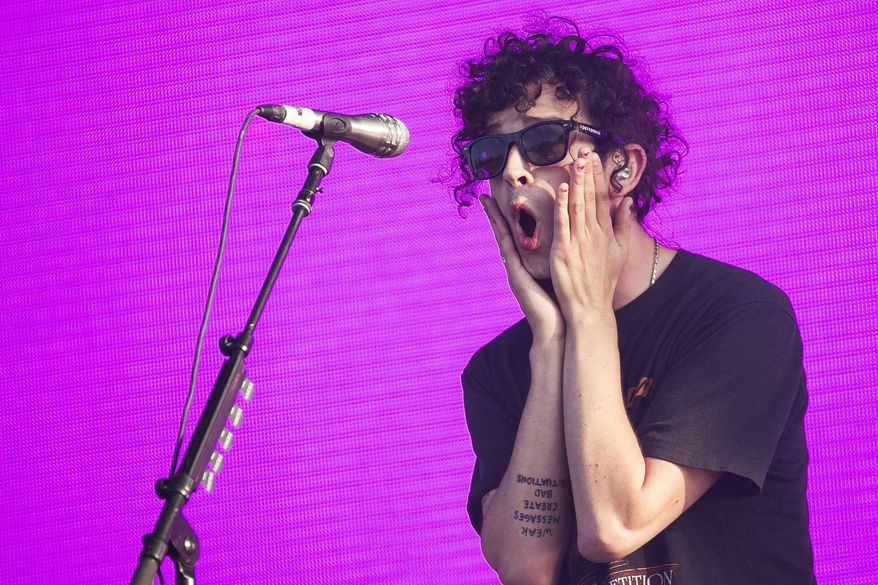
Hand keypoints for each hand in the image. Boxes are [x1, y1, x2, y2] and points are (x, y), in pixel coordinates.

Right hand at [481, 195, 564, 343]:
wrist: (558, 330)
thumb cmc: (563, 305)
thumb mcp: (563, 277)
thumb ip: (563, 262)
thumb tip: (573, 248)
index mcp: (530, 264)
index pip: (520, 234)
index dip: (513, 217)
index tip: (509, 200)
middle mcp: (519, 264)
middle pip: (507, 232)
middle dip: (496, 212)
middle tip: (487, 192)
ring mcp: (514, 269)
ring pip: (502, 236)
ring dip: (492, 216)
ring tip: (484, 197)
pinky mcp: (514, 274)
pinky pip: (506, 245)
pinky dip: (498, 229)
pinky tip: (494, 216)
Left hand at [550, 150, 634, 317]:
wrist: (592, 309)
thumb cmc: (602, 283)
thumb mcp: (619, 252)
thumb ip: (622, 225)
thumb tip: (628, 201)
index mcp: (606, 232)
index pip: (603, 198)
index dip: (599, 176)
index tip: (595, 157)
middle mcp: (594, 234)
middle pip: (591, 197)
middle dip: (588, 172)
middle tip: (585, 149)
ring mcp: (579, 242)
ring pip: (578, 205)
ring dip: (577, 182)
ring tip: (576, 161)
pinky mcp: (564, 251)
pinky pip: (564, 223)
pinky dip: (563, 205)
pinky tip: (562, 188)